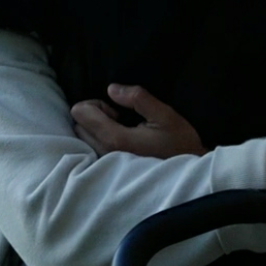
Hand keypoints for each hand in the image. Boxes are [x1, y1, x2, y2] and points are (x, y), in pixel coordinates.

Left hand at [72, 84, 206, 158]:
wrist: (187, 176)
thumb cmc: (179, 143)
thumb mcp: (165, 115)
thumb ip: (137, 98)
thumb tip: (111, 89)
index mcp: (115, 139)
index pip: (80, 112)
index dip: (97, 104)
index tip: (119, 112)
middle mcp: (104, 153)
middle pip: (77, 124)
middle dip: (95, 116)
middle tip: (121, 121)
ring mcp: (104, 164)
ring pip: (82, 137)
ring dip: (97, 129)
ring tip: (123, 132)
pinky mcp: (107, 170)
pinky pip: (90, 149)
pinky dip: (100, 140)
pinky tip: (122, 143)